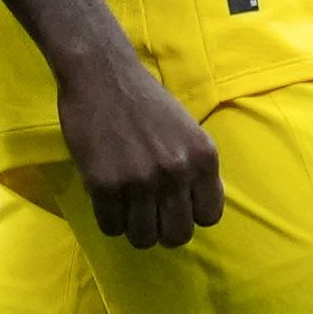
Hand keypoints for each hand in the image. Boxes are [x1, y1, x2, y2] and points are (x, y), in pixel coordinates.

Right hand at [55, 46, 225, 248]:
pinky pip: (111, 227)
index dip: (190, 214)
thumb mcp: (188, 130)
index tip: (175, 204)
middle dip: (163, 230)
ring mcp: (140, 181)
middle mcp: (176, 173)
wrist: (103, 75)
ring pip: (143, 238)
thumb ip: (197, 167)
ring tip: (127, 208)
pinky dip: (109, 219)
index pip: (209, 216)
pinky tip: (107, 200)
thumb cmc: (146, 100)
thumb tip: (200, 208)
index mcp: (203, 158)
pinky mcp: (105, 185)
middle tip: (149, 214)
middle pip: (178, 235)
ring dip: (134, 228)